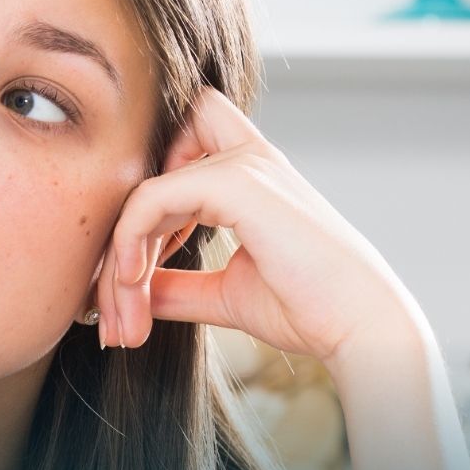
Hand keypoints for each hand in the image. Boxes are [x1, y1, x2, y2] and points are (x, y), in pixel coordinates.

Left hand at [95, 86, 419, 362]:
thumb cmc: (308, 309)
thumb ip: (176, 284)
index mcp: (251, 174)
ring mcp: (244, 165)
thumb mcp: (224, 293)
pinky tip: (132, 285)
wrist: (359, 328)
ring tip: (120, 317)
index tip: (141, 265)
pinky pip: (152, 198)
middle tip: (111, 303)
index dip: (148, 187)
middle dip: (122, 225)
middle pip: (150, 160)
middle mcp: (247, 157)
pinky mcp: (238, 183)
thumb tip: (128, 292)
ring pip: (143, 190)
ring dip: (120, 257)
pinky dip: (130, 242)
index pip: (181, 140)